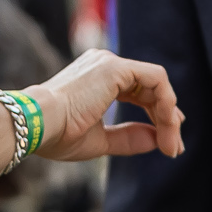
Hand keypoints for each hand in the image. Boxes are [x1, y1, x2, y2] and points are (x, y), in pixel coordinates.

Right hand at [29, 51, 183, 163]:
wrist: (37, 125)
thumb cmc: (58, 134)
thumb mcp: (101, 140)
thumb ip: (129, 138)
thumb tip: (158, 140)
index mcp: (97, 80)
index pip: (139, 93)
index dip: (157, 117)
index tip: (166, 143)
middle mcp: (105, 65)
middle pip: (151, 89)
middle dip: (168, 119)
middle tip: (174, 148)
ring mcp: (110, 63)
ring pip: (157, 84)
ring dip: (169, 116)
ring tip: (170, 144)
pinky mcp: (116, 68)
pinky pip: (156, 79)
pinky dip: (167, 102)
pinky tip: (167, 125)